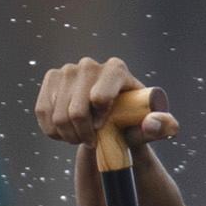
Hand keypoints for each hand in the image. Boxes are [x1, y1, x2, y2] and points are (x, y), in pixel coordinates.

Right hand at [33, 57, 180, 146]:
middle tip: (91, 140)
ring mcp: (68, 70)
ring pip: (58, 115)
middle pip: (76, 111)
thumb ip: (162, 126)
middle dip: (82, 134)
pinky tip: (66, 131)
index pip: (99, 98)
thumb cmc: (133, 122)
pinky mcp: (51, 79)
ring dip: (68, 135)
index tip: (104, 130)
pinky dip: (53, 130)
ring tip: (81, 137)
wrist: (109, 120)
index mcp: (117, 70)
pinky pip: (43, 112)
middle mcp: (90, 65)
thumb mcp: (152, 127)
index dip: (99, 121)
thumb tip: (151, 124)